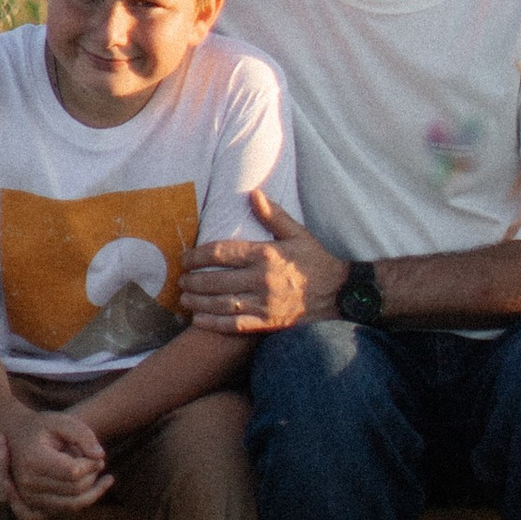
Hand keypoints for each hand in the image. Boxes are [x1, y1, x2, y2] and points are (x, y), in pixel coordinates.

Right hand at [0, 408, 111, 519]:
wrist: (16, 437)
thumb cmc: (41, 427)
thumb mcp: (60, 420)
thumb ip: (82, 434)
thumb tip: (100, 456)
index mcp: (33, 460)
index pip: (73, 472)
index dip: (91, 464)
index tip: (96, 453)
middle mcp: (29, 483)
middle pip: (75, 489)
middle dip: (93, 476)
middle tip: (100, 461)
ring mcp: (31, 497)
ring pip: (73, 504)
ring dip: (93, 492)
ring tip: (106, 478)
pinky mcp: (36, 506)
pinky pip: (67, 509)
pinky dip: (84, 500)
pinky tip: (97, 488)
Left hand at [179, 191, 349, 333]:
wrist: (340, 294)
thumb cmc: (317, 261)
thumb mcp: (298, 233)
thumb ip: (273, 215)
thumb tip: (253, 193)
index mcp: (266, 254)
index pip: (222, 253)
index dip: (199, 255)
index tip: (185, 257)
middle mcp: (262, 280)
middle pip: (217, 280)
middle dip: (194, 280)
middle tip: (179, 279)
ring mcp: (265, 304)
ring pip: (223, 304)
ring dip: (199, 302)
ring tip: (183, 299)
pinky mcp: (269, 323)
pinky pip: (236, 326)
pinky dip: (215, 324)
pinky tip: (199, 320)